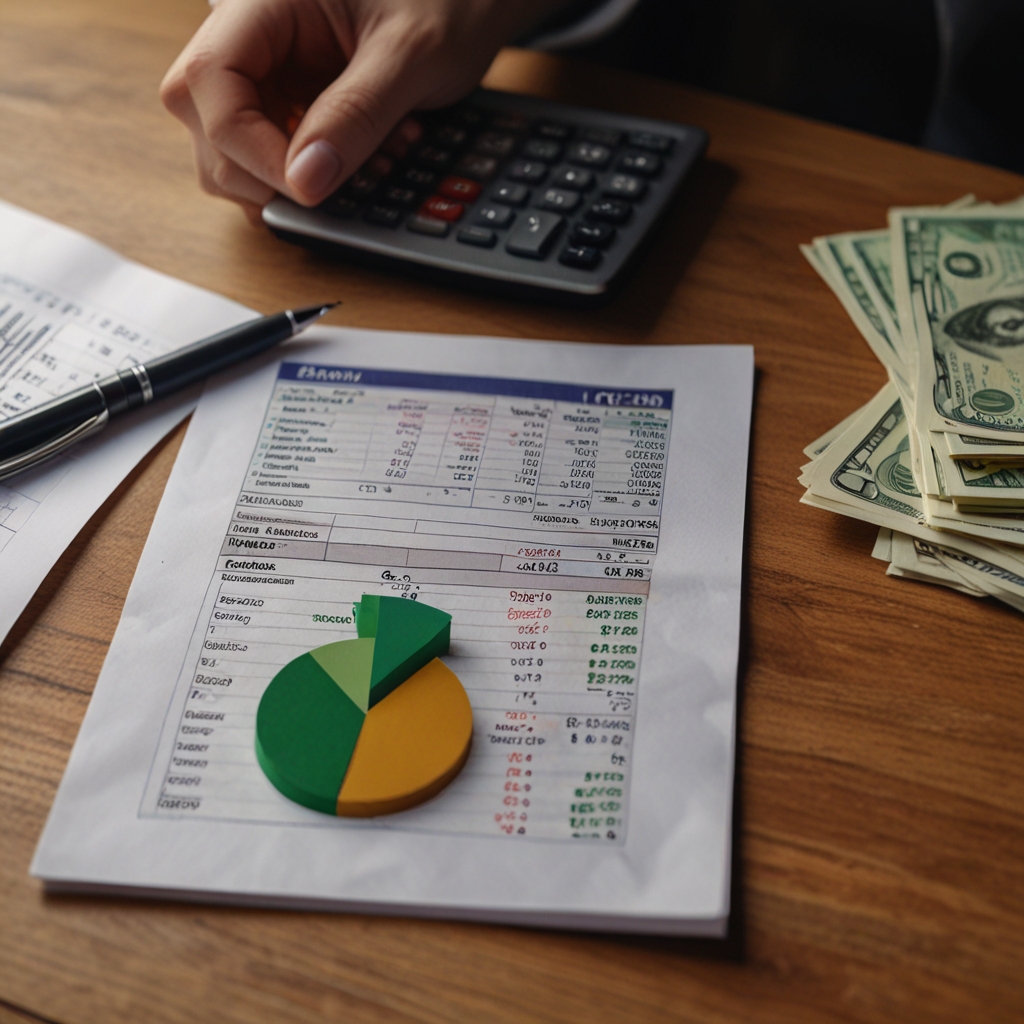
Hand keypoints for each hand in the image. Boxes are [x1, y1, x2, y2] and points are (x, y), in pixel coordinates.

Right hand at [161, 0, 564, 223]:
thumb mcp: (413, 53)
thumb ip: (358, 113)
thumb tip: (305, 181)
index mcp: (265, 0)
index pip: (210, 79)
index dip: (248, 147)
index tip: (307, 187)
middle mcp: (253, 37)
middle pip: (207, 120)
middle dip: (260, 172)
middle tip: (331, 190)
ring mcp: (269, 73)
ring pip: (232, 149)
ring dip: (289, 183)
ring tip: (365, 168)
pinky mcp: (291, 103)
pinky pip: (276, 156)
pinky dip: (313, 179)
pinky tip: (364, 165)